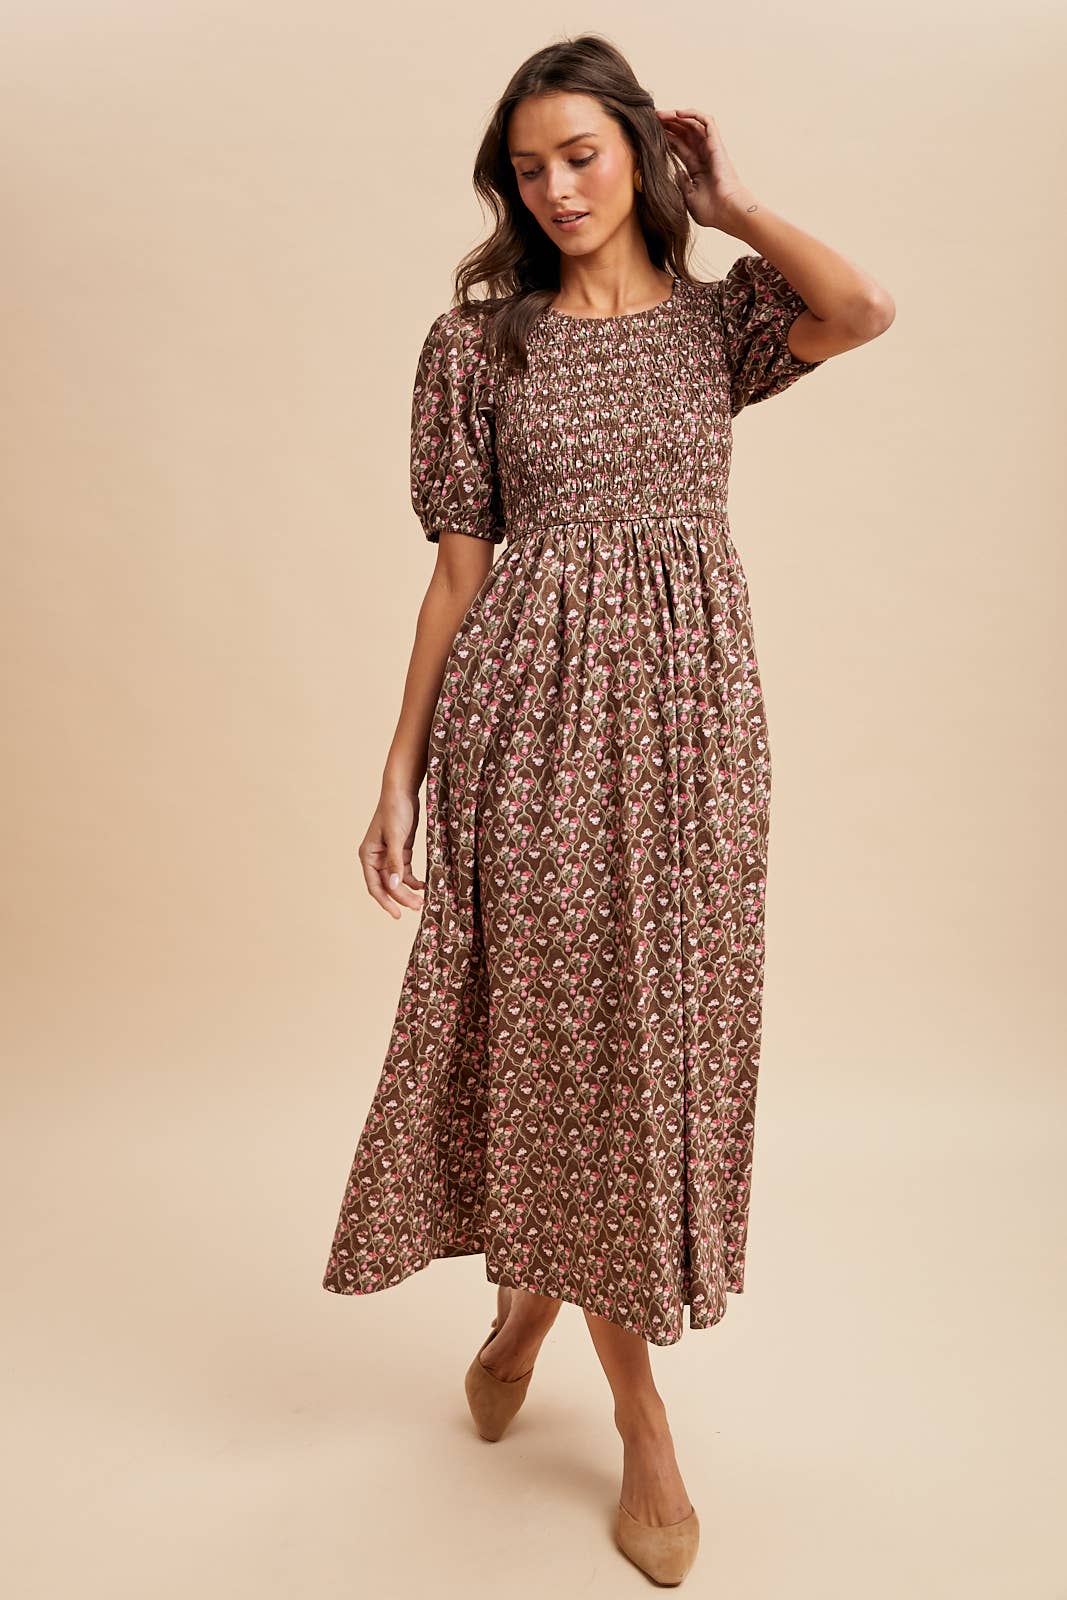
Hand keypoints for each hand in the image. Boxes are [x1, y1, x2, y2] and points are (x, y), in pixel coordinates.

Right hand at [359, 786, 426, 918]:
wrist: (403, 791)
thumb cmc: (395, 810)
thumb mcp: (396, 837)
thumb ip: (395, 862)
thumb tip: (393, 886)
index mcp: (368, 855)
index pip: (375, 886)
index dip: (385, 902)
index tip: (398, 914)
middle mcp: (376, 858)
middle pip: (387, 885)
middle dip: (401, 897)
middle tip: (418, 907)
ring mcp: (388, 856)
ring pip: (397, 881)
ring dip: (408, 891)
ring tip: (422, 901)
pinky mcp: (401, 851)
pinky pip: (405, 872)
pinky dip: (414, 880)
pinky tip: (424, 886)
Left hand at [655, 108, 754, 231]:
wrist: (727, 212)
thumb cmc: (711, 210)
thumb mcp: (688, 197)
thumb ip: (682, 182)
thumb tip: (676, 172)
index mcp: (697, 168)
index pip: (679, 146)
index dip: (666, 137)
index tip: (650, 132)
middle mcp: (704, 155)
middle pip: (685, 132)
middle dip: (669, 123)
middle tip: (652, 117)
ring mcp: (711, 149)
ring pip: (693, 124)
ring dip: (677, 117)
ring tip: (661, 114)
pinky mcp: (717, 144)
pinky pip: (707, 122)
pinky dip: (693, 115)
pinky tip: (678, 114)